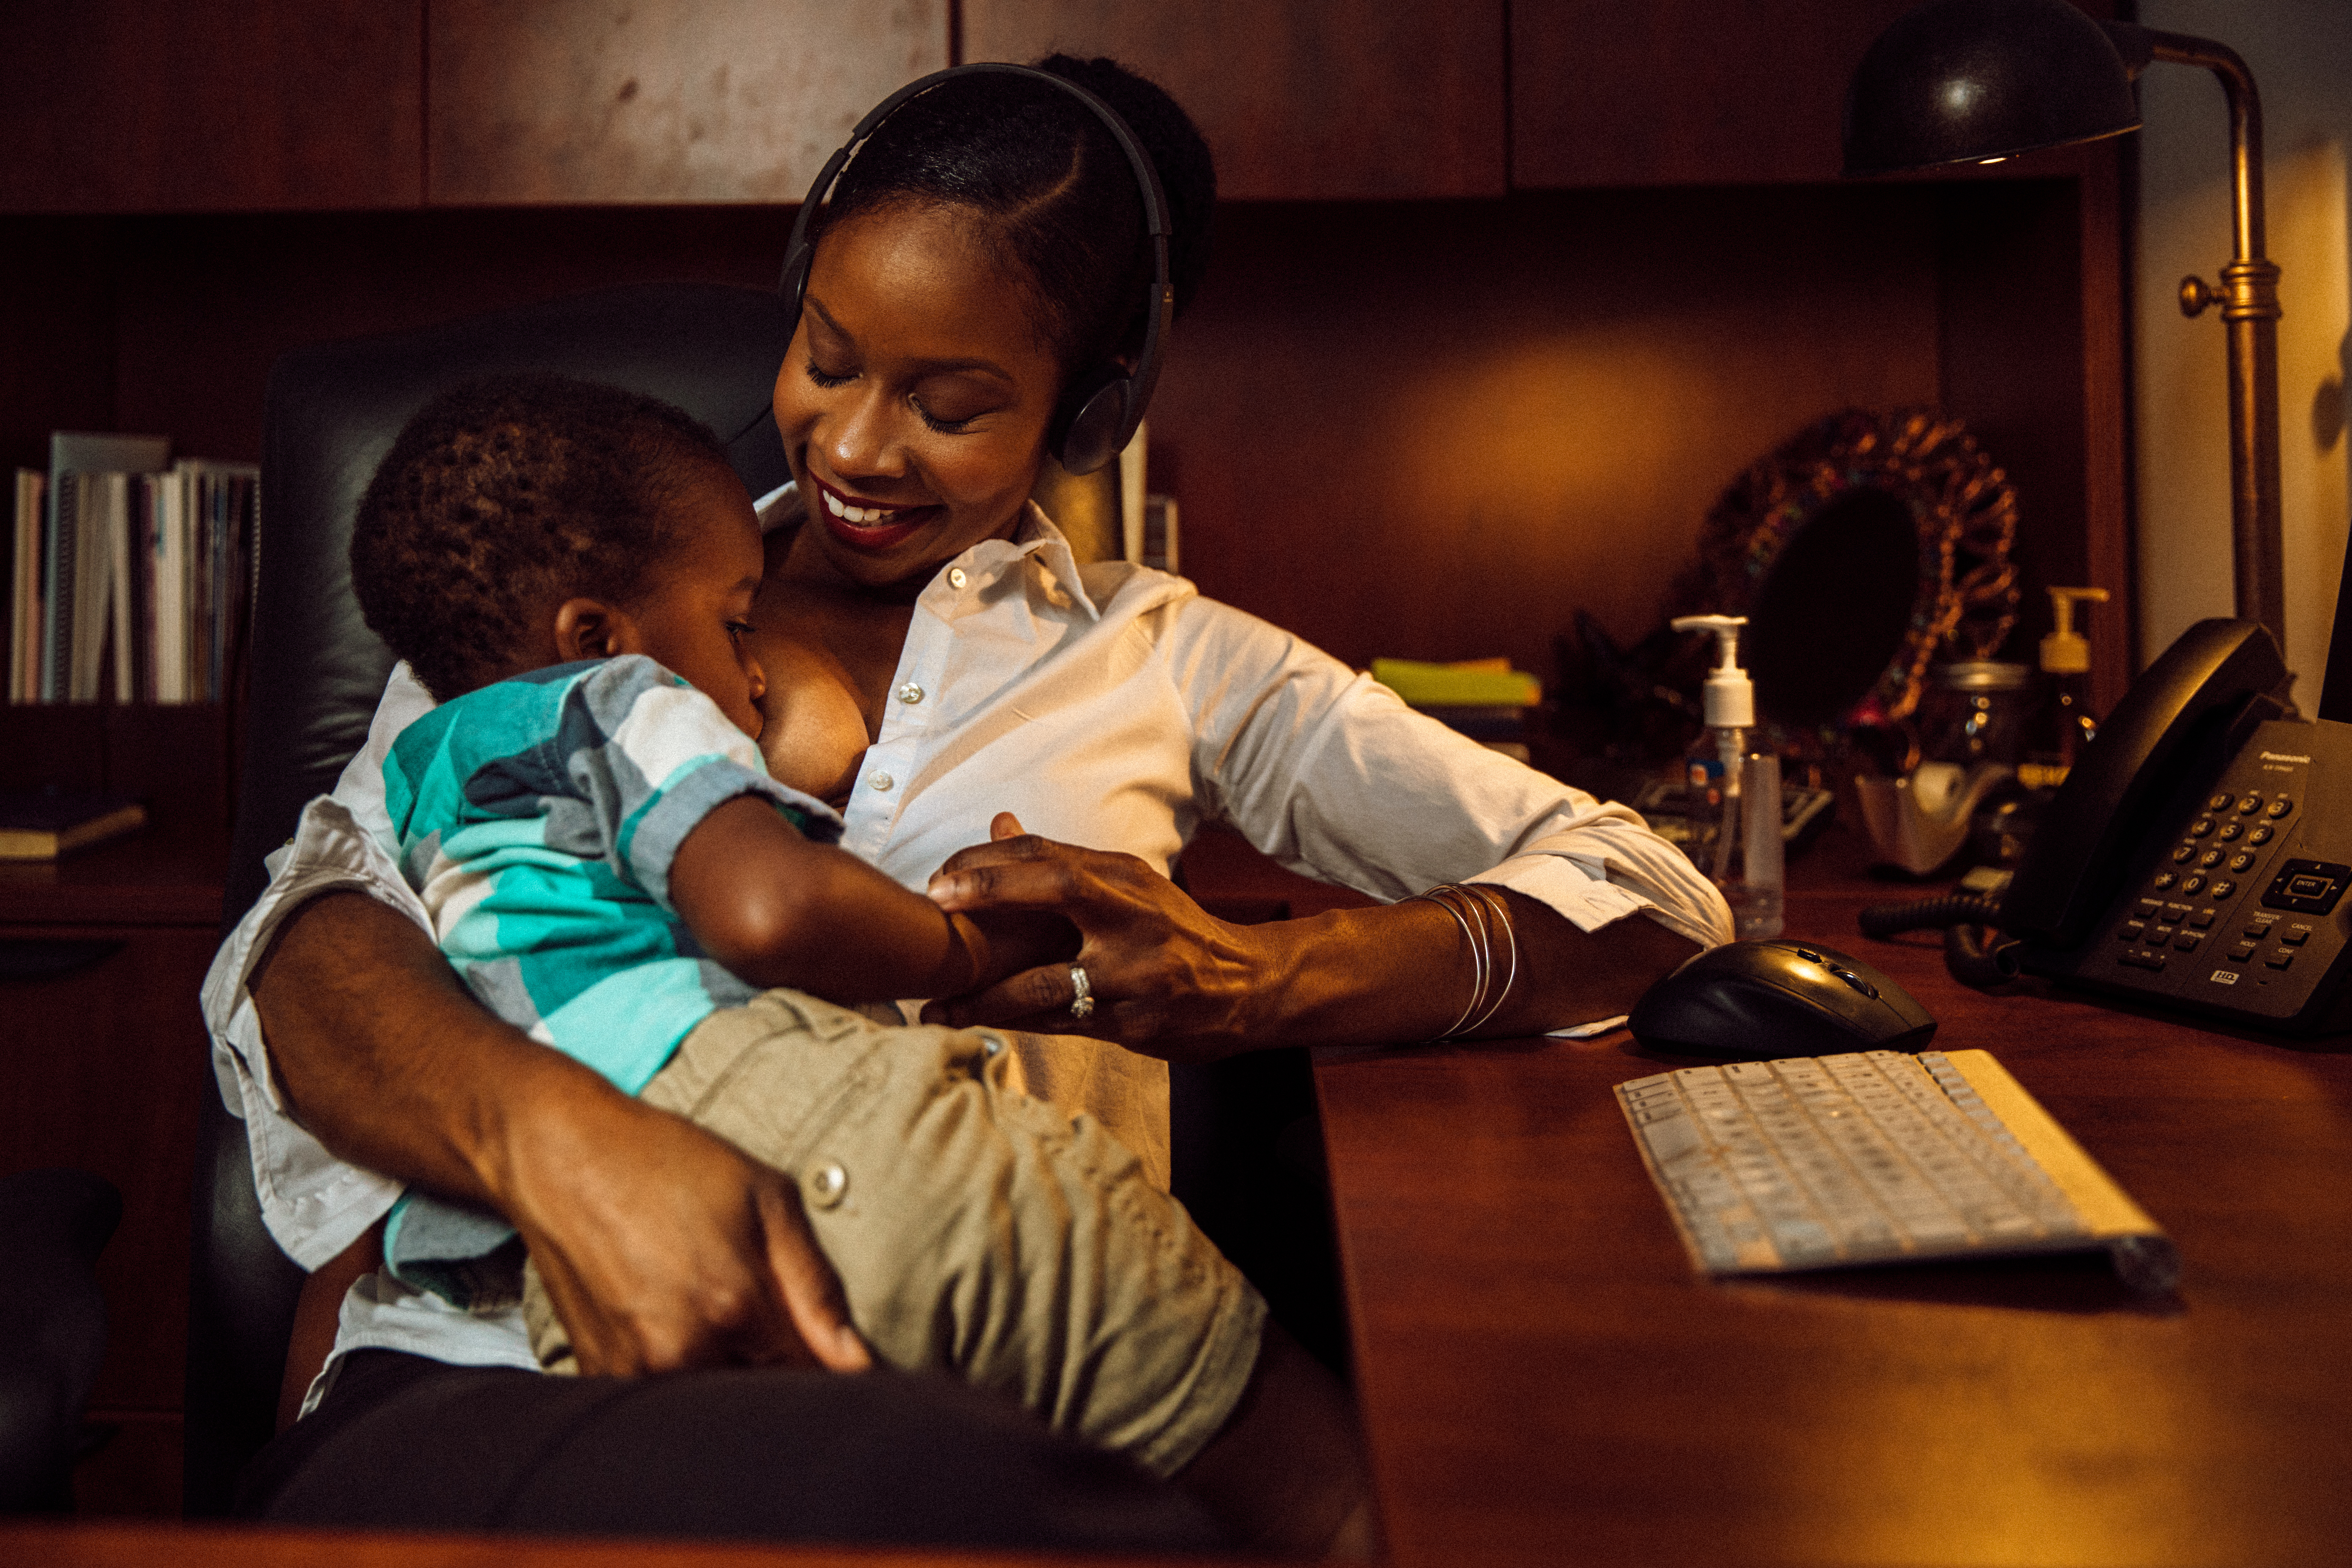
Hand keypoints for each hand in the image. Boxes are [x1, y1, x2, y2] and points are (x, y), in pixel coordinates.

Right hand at [492, 1071, 872, 1377]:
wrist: (563, 1156)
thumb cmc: (666, 1164)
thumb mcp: (768, 1199)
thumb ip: (818, 1288)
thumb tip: (858, 1362)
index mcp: (732, 1305)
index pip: (810, 1382)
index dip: (833, 1373)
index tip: (837, 1355)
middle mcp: (678, 1352)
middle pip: (760, 1402)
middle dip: (780, 1372)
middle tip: (770, 1318)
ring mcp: (630, 1372)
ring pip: (712, 1403)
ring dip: (733, 1373)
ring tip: (714, 1304)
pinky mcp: (597, 1376)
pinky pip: (664, 1397)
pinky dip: (685, 1371)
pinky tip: (676, 1314)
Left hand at [923, 813, 1272, 1061]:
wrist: (1248, 987)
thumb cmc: (1173, 933)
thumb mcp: (1128, 886)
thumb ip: (1062, 863)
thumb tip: (999, 822)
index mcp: (1126, 878)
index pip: (1050, 854)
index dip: (990, 860)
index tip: (939, 877)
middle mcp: (1134, 917)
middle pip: (1056, 889)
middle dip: (990, 893)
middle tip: (933, 905)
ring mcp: (1138, 973)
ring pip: (1049, 980)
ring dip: (985, 995)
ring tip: (936, 1005)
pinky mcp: (1137, 1024)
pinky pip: (1063, 1026)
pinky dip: (1017, 1026)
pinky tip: (978, 1027)